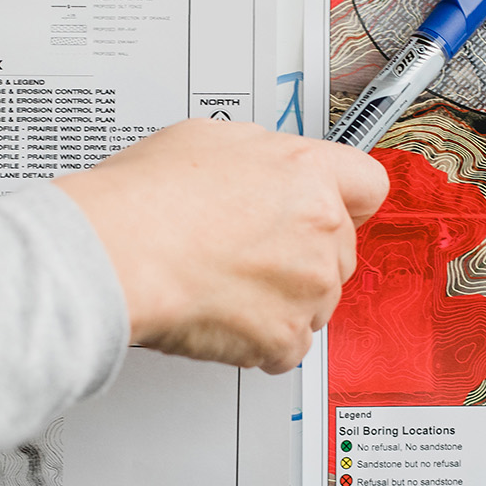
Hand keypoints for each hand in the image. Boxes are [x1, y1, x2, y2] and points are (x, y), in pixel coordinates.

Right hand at [53, 119, 388, 372]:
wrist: (117, 254)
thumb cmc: (146, 198)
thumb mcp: (210, 138)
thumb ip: (261, 159)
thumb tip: (261, 171)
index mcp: (307, 171)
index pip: (367, 186)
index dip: (345, 201)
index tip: (331, 211)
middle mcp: (320, 227)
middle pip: (340, 250)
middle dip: (303, 255)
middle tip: (252, 253)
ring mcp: (308, 286)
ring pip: (317, 301)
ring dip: (282, 299)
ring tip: (226, 284)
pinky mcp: (286, 336)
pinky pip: (288, 346)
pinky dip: (260, 340)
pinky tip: (223, 315)